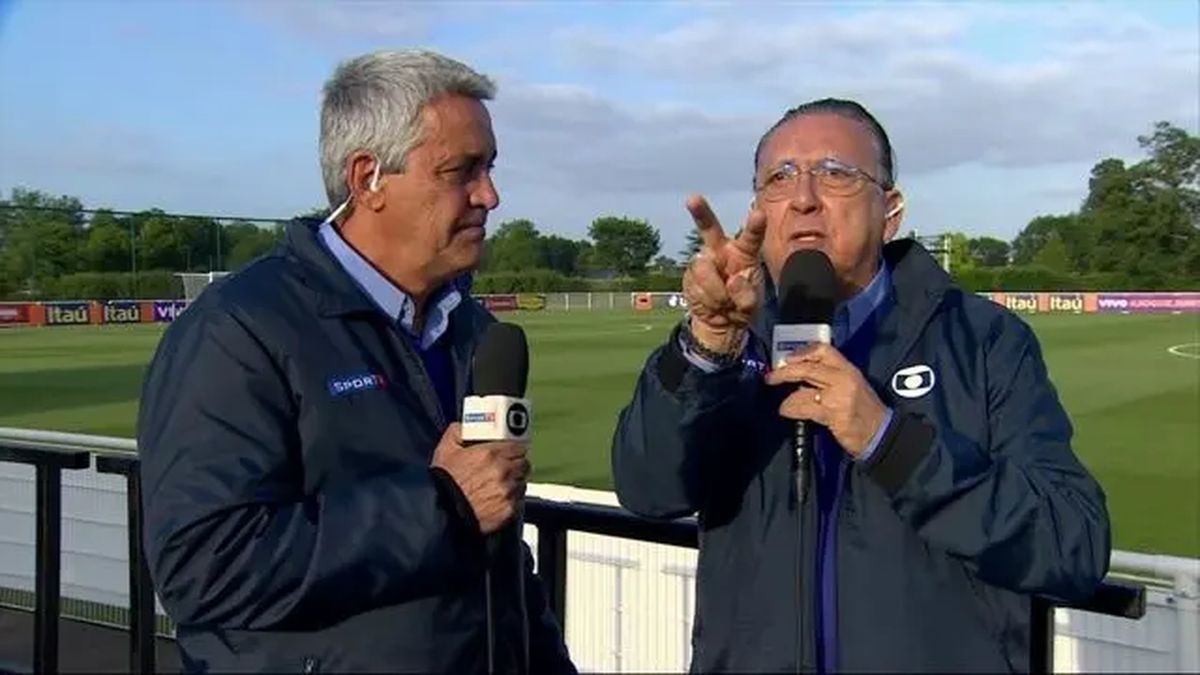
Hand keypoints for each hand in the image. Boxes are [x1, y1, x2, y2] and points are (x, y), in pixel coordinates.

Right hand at [431, 423, 530, 533]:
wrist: (442, 513)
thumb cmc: (444, 482)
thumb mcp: (446, 450)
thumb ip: (457, 432)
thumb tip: (465, 426)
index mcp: (492, 454)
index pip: (519, 447)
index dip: (514, 450)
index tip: (510, 452)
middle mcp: (504, 471)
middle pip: (524, 465)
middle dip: (516, 465)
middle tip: (506, 469)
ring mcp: (508, 492)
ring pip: (522, 483)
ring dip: (514, 483)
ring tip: (500, 487)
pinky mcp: (509, 510)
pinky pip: (518, 502)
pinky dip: (511, 501)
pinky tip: (498, 501)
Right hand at [681, 195, 767, 352]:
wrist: (720, 323)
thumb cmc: (741, 305)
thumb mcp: (751, 304)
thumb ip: (747, 294)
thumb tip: (733, 280)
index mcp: (743, 253)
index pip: (750, 238)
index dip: (754, 227)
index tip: (758, 214)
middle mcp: (720, 252)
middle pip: (709, 228)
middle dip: (700, 213)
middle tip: (692, 199)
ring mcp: (702, 263)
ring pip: (704, 270)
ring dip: (716, 292)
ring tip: (725, 303)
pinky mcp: (689, 276)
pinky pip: (696, 286)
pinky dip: (707, 299)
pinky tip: (712, 304)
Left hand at [764, 344, 888, 458]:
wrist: (880, 433)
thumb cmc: (864, 411)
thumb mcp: (852, 386)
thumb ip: (830, 378)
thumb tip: (800, 376)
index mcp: (848, 369)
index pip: (823, 349)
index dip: (802, 352)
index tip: (787, 358)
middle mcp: (843, 378)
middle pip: (807, 367)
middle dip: (784, 372)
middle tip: (771, 377)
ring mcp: (839, 396)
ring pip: (802, 390)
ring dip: (787, 398)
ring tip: (784, 405)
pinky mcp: (833, 414)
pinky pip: (804, 408)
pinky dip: (791, 409)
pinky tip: (786, 412)